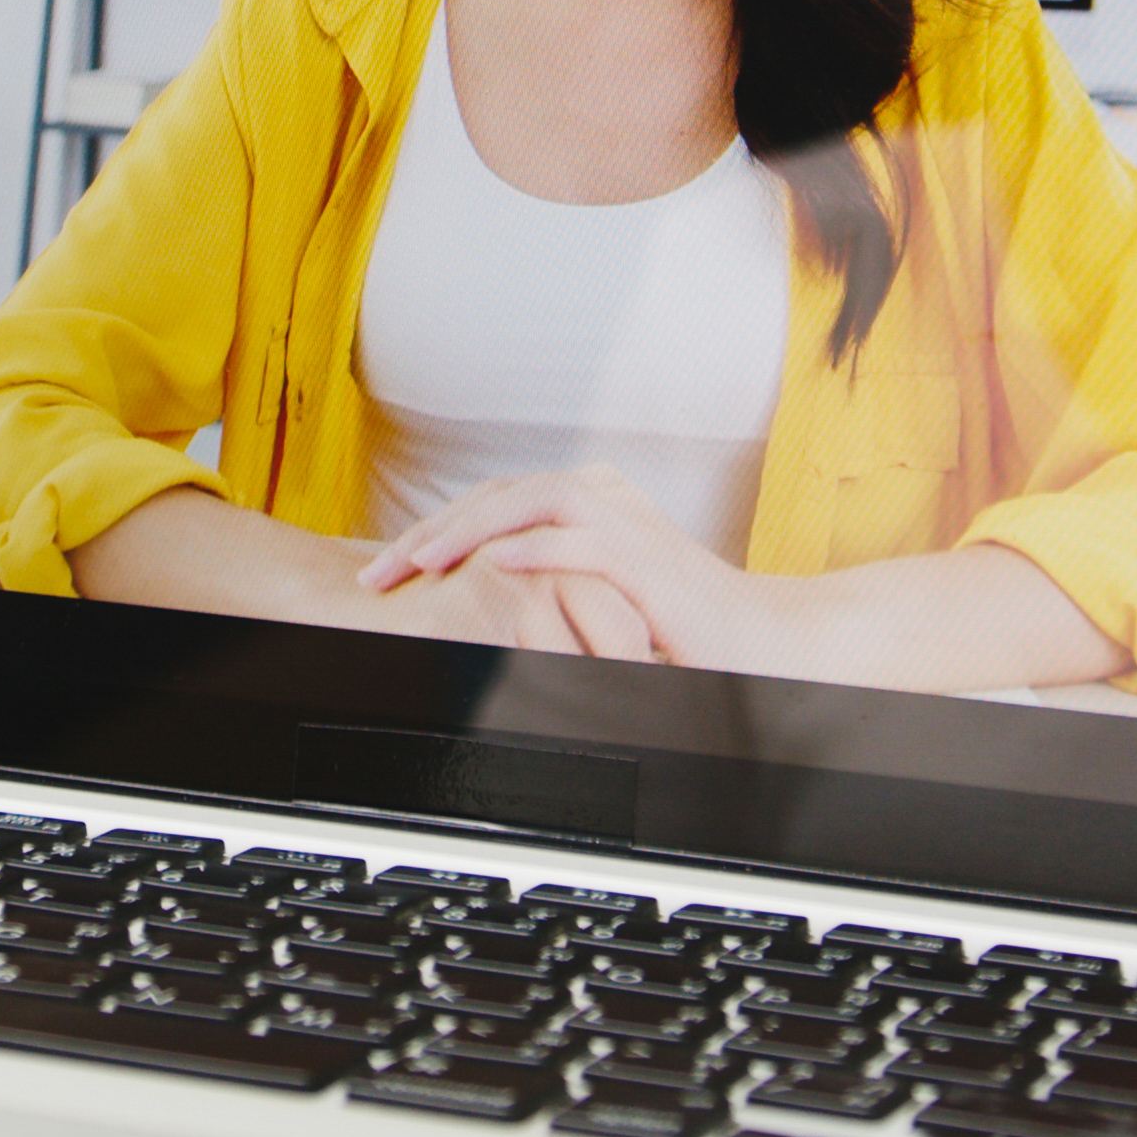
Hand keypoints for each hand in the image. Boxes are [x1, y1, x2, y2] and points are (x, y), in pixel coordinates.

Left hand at [356, 472, 792, 673]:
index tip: (386, 567)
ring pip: (533, 502)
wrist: (756, 642)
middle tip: (380, 572)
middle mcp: (604, 499)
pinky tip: (494, 562)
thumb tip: (472, 599)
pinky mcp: (648, 560)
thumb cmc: (678, 625)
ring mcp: (627, 524)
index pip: (493, 501)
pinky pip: (582, 542)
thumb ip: (541, 586)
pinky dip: (536, 547)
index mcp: (587, 503)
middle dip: (433, 531)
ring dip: (471, 529)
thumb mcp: (591, 599)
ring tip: (422, 561)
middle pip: (499, 495)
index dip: (434, 529)